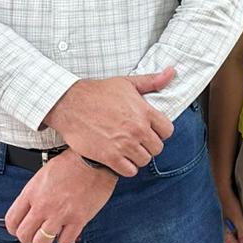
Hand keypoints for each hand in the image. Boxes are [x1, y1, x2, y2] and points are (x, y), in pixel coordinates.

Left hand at [5, 149, 117, 242]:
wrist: (94, 160)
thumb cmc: (70, 164)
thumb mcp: (43, 175)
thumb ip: (35, 195)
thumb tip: (30, 212)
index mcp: (31, 192)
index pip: (11, 221)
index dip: (14, 229)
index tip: (20, 229)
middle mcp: (43, 205)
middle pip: (23, 236)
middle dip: (28, 238)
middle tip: (36, 234)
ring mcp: (60, 213)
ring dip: (45, 241)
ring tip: (52, 234)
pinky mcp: (78, 219)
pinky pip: (64, 242)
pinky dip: (65, 239)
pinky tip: (67, 230)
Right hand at [43, 70, 175, 176]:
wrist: (70, 104)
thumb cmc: (98, 92)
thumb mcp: (127, 83)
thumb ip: (152, 81)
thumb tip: (171, 72)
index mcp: (144, 112)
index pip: (167, 131)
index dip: (160, 132)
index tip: (151, 131)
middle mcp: (137, 129)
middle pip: (157, 148)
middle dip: (148, 145)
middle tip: (137, 141)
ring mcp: (124, 144)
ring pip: (144, 160)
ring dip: (137, 157)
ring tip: (128, 149)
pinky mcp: (109, 156)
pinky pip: (129, 171)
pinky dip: (126, 167)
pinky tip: (119, 158)